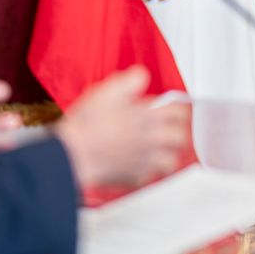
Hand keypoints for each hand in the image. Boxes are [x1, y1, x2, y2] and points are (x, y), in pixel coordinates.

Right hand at [54, 67, 188, 188]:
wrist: (74, 154)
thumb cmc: (88, 125)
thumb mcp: (108, 91)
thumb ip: (130, 81)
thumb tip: (141, 76)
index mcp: (149, 117)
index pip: (179, 112)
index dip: (175, 108)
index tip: (170, 109)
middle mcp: (153, 140)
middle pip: (180, 137)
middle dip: (175, 132)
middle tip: (166, 130)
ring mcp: (146, 161)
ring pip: (171, 161)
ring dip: (167, 154)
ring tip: (158, 150)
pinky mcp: (135, 177)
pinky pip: (151, 176)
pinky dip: (148, 171)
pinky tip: (138, 164)